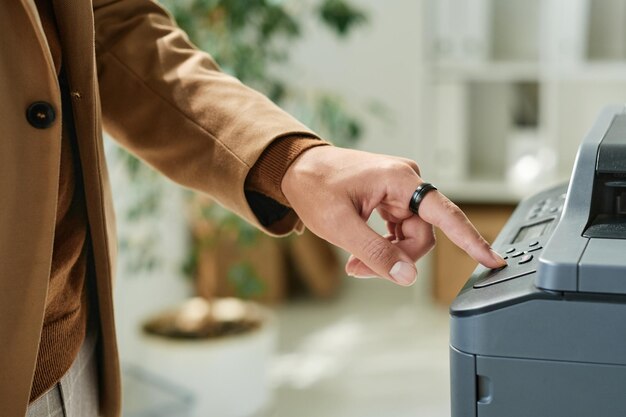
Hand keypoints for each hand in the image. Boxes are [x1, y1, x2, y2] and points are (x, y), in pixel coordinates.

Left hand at [281, 146, 506, 285]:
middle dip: (396, 258)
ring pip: (410, 235)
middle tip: (359, 269)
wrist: (297, 168)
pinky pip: (400, 229)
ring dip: (387, 254)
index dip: (471, 240)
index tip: (493, 260)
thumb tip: (407, 276)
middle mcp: (407, 181)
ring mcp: (400, 189)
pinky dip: (384, 245)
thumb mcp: (342, 226)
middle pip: (422, 234)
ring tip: (355, 263)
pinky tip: (362, 252)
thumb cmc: (314, 187)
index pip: (446, 215)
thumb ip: (376, 253)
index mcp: (400, 180)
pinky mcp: (392, 197)